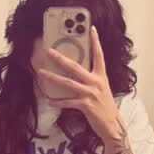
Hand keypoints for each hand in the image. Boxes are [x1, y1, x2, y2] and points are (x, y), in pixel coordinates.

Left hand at [37, 25, 117, 141]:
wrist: (112, 124)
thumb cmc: (105, 106)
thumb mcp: (102, 88)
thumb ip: (92, 79)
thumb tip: (77, 71)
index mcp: (101, 76)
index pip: (99, 55)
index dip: (95, 41)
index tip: (91, 29)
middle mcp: (96, 82)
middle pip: (75, 67)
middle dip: (60, 58)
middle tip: (49, 51)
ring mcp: (90, 94)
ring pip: (67, 83)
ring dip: (52, 78)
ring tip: (41, 73)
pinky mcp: (86, 105)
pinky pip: (67, 102)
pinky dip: (56, 101)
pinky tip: (48, 99)